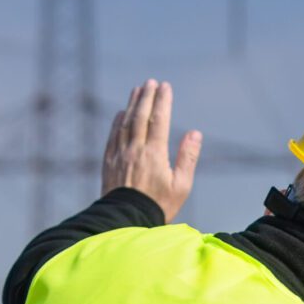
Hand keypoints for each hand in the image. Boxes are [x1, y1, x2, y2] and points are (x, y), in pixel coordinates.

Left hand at [101, 80, 201, 221]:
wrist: (126, 221)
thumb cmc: (159, 206)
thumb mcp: (181, 186)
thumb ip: (188, 158)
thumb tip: (195, 133)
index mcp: (155, 154)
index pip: (159, 120)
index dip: (163, 101)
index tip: (166, 86)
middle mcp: (135, 150)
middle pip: (140, 116)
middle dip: (147, 97)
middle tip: (151, 82)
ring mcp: (120, 155)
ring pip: (125, 123)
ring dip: (132, 104)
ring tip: (138, 90)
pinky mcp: (109, 162)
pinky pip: (113, 135)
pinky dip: (118, 121)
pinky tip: (122, 113)